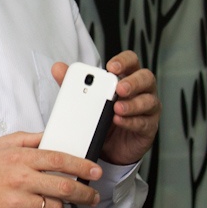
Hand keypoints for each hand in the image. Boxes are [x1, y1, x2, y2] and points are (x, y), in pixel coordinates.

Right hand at [0, 131, 103, 207]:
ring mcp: (18, 204)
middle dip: (85, 192)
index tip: (95, 171)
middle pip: (65, 186)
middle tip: (92, 195)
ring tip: (54, 202)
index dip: (82, 166)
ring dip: (61, 206)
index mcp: (19, 159)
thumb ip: (26, 139)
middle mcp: (20, 180)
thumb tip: (49, 136)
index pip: (59, 159)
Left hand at [52, 51, 159, 166]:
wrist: (108, 146)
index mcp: (127, 77)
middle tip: (118, 88)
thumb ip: (72, 83)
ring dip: (132, 104)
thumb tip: (58, 68)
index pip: (131, 61)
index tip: (111, 67)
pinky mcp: (148, 127)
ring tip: (116, 108)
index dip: (123, 61)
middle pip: (146, 78)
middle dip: (132, 82)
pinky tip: (119, 121)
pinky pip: (144, 122)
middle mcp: (141, 90)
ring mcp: (148, 109)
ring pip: (149, 101)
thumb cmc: (102, 117)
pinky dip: (131, 121)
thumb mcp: (85, 99)